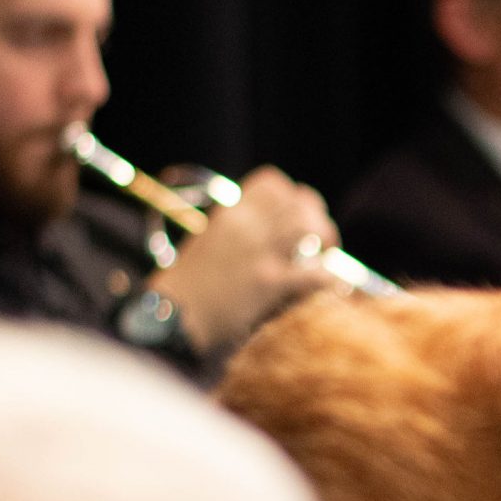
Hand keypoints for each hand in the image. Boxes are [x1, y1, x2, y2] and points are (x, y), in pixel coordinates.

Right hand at [155, 166, 339, 353]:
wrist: (172, 317)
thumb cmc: (189, 286)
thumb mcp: (210, 242)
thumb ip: (240, 231)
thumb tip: (273, 231)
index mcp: (230, 214)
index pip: (274, 183)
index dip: (294, 196)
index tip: (298, 214)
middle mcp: (245, 226)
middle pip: (299, 202)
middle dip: (318, 218)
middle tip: (320, 241)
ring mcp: (258, 252)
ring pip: (309, 227)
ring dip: (326, 241)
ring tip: (324, 258)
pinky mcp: (268, 283)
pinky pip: (314, 273)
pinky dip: (328, 279)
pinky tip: (329, 286)